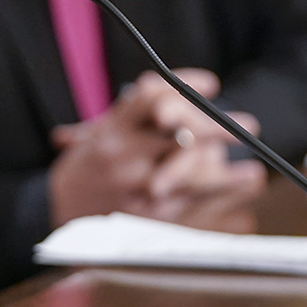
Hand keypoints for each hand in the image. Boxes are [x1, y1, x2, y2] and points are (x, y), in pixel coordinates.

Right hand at [46, 69, 264, 230]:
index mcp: (112, 130)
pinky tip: (242, 213)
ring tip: (254, 174)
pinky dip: (220, 216)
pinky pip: (191, 217)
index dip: (186, 86)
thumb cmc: (81, 170)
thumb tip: (175, 101)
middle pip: (180, 135)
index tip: (212, 83)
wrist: (51, 215)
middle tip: (249, 126)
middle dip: (219, 130)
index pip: (153, 97)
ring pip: (193, 178)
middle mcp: (124, 156)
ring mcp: (135, 191)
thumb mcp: (98, 134)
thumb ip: (135, 115)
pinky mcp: (144, 224)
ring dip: (229, 177)